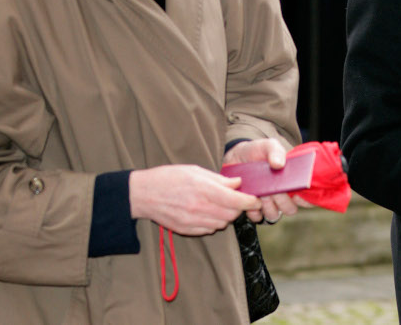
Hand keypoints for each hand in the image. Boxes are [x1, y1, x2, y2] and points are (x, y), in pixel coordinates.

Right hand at [129, 164, 259, 235]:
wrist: (144, 194)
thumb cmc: (169, 178)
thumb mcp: (195, 171)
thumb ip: (219, 179)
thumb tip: (238, 183)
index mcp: (204, 190)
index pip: (236, 200)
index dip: (250, 201)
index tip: (256, 199)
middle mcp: (200, 208)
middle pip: (232, 214)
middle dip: (238, 207)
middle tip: (236, 199)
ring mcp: (193, 221)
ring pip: (222, 223)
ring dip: (226, 215)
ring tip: (219, 204)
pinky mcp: (187, 230)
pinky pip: (209, 229)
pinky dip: (213, 222)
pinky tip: (207, 212)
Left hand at [222, 139, 310, 223]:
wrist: (237, 155)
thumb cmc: (258, 151)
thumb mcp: (268, 146)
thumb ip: (276, 151)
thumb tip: (279, 165)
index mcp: (291, 181)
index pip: (306, 198)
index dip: (305, 200)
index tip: (296, 193)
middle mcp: (282, 195)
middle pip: (290, 209)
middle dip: (283, 201)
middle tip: (274, 190)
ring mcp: (267, 202)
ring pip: (273, 215)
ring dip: (268, 206)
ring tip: (261, 192)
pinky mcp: (252, 207)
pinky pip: (256, 217)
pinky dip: (253, 210)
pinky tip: (250, 197)